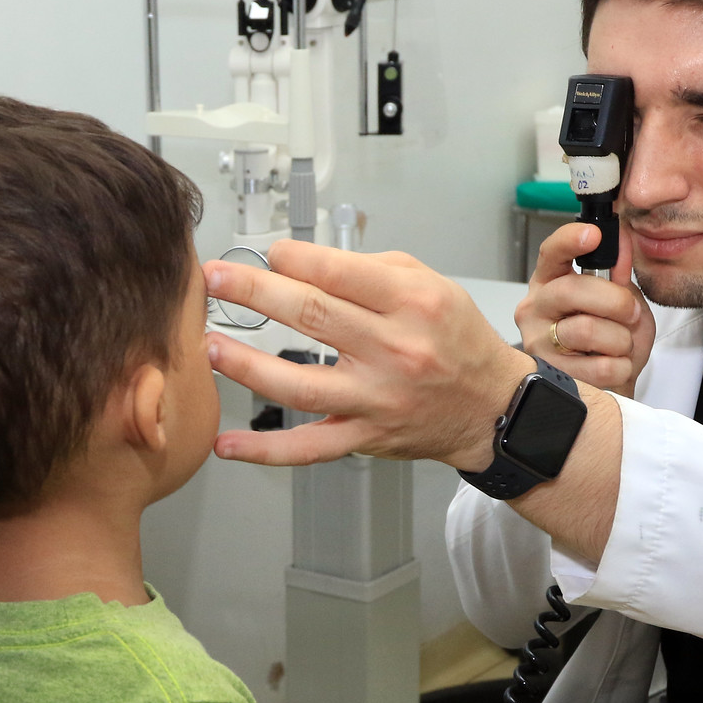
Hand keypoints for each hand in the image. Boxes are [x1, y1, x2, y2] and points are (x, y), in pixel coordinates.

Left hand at [206, 242, 531, 470]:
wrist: (493, 406)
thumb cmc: (457, 340)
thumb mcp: (431, 284)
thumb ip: (368, 270)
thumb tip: (302, 261)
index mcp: (412, 303)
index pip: (340, 273)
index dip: (294, 258)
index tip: (268, 252)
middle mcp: (395, 350)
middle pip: (312, 316)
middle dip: (254, 292)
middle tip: (214, 278)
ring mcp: (377, 399)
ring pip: (301, 384)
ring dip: (247, 366)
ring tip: (209, 347)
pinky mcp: (366, 435)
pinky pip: (309, 448)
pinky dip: (266, 450)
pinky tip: (227, 443)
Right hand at [518, 222, 655, 395]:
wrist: (610, 385)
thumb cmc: (610, 340)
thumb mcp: (622, 300)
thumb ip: (619, 274)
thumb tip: (622, 241)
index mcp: (550, 283)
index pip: (552, 253)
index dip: (570, 240)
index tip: (593, 234)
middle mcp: (535, 309)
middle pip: (572, 290)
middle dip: (615, 301)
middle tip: (630, 314)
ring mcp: (538, 343)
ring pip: (587, 330)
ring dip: (620, 339)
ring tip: (618, 346)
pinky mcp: (551, 376)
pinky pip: (599, 366)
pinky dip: (620, 366)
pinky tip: (612, 366)